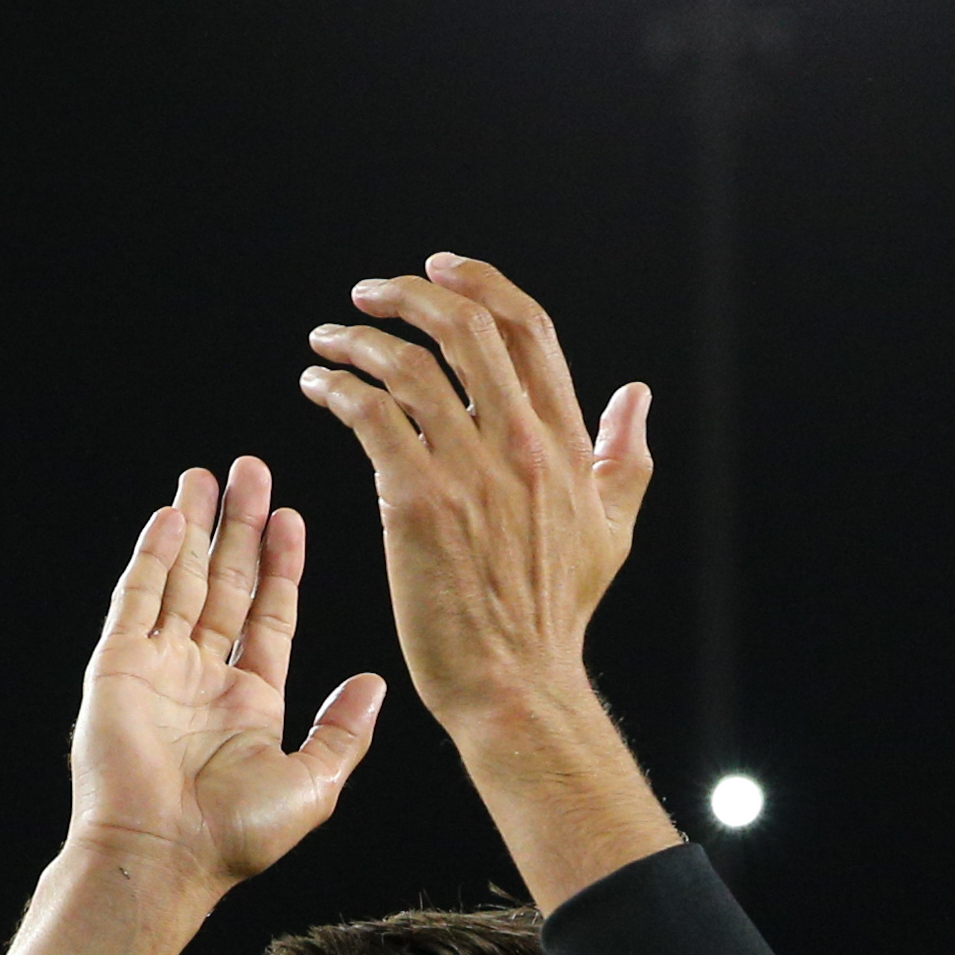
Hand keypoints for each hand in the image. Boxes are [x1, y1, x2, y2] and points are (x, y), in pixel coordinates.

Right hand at [62, 459, 385, 896]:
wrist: (163, 857)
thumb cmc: (235, 836)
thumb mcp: (313, 784)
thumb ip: (344, 731)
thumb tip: (374, 684)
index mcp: (249, 704)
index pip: (268, 615)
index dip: (280, 565)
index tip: (291, 516)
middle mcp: (202, 679)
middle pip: (224, 584)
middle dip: (238, 528)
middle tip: (251, 471)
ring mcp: (157, 669)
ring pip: (181, 580)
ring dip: (195, 527)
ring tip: (209, 475)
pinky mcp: (117, 666)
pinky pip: (137, 598)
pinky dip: (153, 555)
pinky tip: (171, 515)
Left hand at [300, 255, 653, 735]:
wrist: (517, 685)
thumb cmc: (556, 617)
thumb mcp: (612, 529)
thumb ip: (623, 456)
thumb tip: (636, 393)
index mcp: (566, 442)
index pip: (527, 330)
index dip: (480, 285)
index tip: (437, 268)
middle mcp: (524, 445)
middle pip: (466, 329)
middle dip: (409, 294)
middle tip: (368, 293)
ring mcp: (472, 473)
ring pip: (409, 366)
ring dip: (360, 341)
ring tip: (327, 343)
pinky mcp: (418, 504)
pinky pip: (372, 416)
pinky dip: (339, 389)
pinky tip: (318, 389)